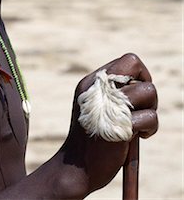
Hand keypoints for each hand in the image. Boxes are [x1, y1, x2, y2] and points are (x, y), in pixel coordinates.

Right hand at [61, 53, 157, 195]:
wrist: (75, 167)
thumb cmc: (89, 137)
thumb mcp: (95, 106)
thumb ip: (111, 92)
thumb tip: (142, 82)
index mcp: (91, 82)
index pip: (127, 60)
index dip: (140, 73)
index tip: (137, 92)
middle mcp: (97, 88)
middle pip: (136, 65)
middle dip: (147, 85)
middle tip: (141, 105)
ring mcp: (107, 105)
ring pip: (148, 91)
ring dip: (151, 110)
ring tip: (140, 125)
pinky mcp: (118, 126)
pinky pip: (150, 117)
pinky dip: (150, 128)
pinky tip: (139, 137)